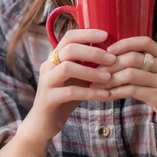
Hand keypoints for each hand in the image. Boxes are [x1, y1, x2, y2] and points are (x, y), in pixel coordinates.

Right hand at [23, 29, 115, 144]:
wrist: (43, 123)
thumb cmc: (65, 98)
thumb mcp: (77, 78)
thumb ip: (88, 66)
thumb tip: (113, 55)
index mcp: (55, 58)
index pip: (69, 37)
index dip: (87, 33)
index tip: (106, 35)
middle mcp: (48, 66)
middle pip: (69, 49)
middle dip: (93, 52)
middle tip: (112, 59)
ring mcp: (46, 82)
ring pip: (67, 68)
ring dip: (91, 71)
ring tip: (109, 76)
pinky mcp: (48, 99)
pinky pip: (70, 92)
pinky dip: (90, 93)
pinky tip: (104, 95)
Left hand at [97, 36, 156, 144]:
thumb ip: (146, 71)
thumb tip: (118, 63)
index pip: (145, 41)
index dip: (124, 43)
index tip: (108, 51)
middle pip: (133, 57)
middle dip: (111, 64)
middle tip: (95, 72)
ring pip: (130, 73)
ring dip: (110, 79)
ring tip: (97, 85)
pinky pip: (132, 90)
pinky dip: (116, 92)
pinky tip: (107, 96)